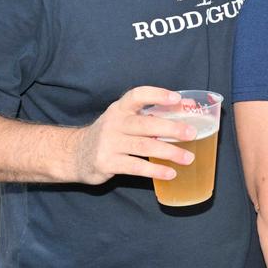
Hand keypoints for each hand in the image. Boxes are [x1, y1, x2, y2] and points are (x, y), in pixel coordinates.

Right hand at [71, 86, 196, 184]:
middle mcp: (114, 123)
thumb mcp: (125, 119)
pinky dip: (155, 170)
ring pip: (144, 147)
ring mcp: (109, 144)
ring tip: (188, 158)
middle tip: (192, 133)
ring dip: (169, 152)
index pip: (137, 95)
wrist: (74, 154)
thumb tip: (188, 106)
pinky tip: (170, 173)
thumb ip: (152, 113)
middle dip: (171, 128)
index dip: (157, 95)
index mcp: (120, 109)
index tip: (177, 98)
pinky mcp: (106, 163)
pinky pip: (135, 167)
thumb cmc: (111, 134)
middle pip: (146, 124)